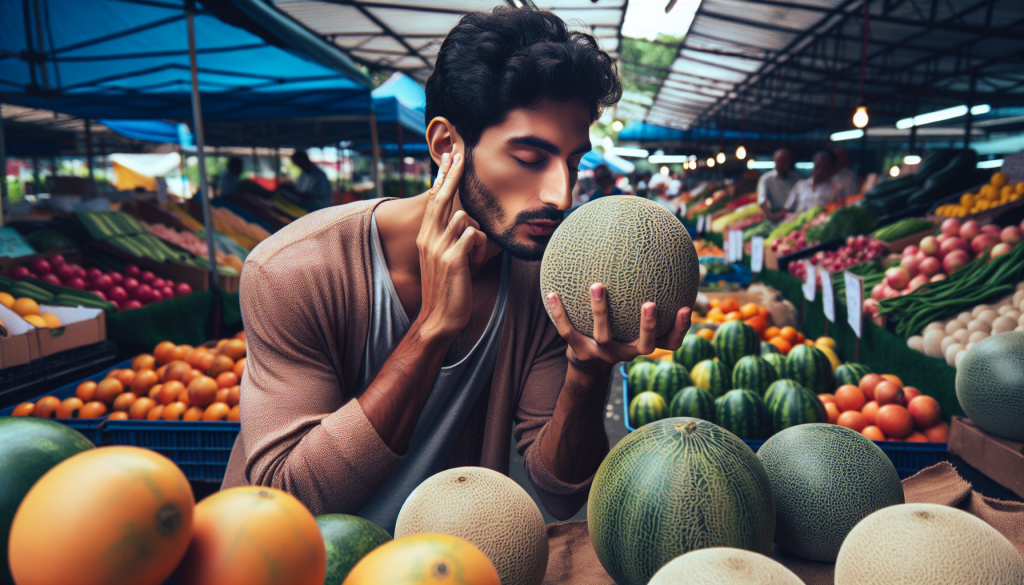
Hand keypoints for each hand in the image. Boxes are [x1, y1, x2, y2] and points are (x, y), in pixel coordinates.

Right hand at [414, 152, 487, 339]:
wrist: (438, 317)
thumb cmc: (446, 288)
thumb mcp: (442, 258)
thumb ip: (449, 238)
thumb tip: (464, 220)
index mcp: (425, 236)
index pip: (434, 200)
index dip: (442, 179)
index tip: (449, 159)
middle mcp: (428, 238)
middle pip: (443, 198)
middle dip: (452, 175)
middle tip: (460, 154)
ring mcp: (439, 247)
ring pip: (464, 218)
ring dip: (476, 234)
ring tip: (471, 255)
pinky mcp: (453, 258)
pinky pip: (473, 236)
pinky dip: (479, 247)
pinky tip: (473, 262)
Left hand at [547, 283, 691, 376]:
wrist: (587, 365)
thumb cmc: (616, 332)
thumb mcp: (631, 322)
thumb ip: (642, 297)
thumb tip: (653, 258)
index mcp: (642, 344)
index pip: (671, 343)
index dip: (681, 329)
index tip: (686, 307)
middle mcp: (627, 352)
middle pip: (644, 345)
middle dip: (649, 326)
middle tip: (651, 303)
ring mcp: (603, 354)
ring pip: (604, 335)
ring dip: (601, 311)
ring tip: (597, 286)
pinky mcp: (580, 352)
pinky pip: (569, 331)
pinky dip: (560, 313)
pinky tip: (553, 294)